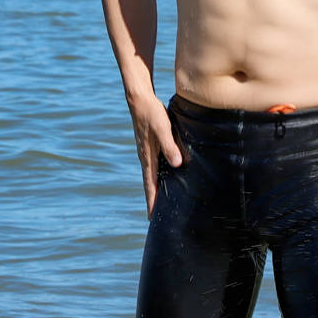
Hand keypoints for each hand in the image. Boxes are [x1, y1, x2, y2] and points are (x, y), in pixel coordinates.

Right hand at [127, 92, 182, 213]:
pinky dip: (157, 178)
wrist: (140, 99)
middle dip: (152, 200)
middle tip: (155, 218)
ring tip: (160, 203)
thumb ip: (169, 145)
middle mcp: (145, 157)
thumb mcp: (163, 127)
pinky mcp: (149, 146)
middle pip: (149, 184)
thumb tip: (177, 164)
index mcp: (147, 156)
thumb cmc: (152, 113)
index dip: (152, 201)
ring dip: (154, 190)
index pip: (150, 184)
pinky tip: (164, 179)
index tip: (152, 218)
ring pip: (151, 176)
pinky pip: (153, 167)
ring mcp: (146, 152)